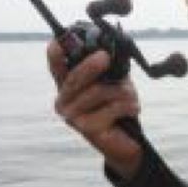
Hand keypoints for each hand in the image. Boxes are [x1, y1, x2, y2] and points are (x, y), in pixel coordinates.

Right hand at [47, 42, 142, 179]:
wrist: (127, 144)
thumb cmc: (118, 109)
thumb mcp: (114, 83)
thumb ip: (109, 68)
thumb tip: (110, 50)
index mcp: (67, 87)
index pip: (56, 67)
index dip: (55, 54)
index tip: (58, 42)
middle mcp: (64, 101)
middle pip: (75, 78)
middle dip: (90, 66)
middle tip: (104, 56)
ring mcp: (72, 117)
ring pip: (99, 91)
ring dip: (124, 91)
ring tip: (132, 98)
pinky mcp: (87, 129)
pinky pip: (113, 107)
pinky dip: (129, 106)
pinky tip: (132, 111)